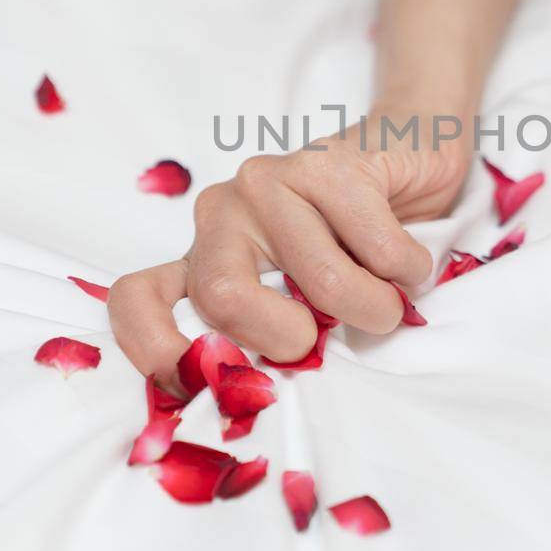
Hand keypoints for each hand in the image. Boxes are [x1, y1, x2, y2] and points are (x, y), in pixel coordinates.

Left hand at [108, 105, 470, 390]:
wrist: (412, 153)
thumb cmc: (357, 247)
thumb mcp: (304, 301)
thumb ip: (275, 335)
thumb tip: (266, 398)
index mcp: (206, 255)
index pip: (137, 298)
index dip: (153, 349)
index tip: (199, 387)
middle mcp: (223, 212)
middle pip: (224, 298)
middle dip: (292, 339)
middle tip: (329, 336)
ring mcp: (270, 181)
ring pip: (322, 283)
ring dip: (377, 308)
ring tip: (391, 296)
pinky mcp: (328, 162)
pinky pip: (380, 250)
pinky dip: (410, 271)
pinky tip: (409, 260)